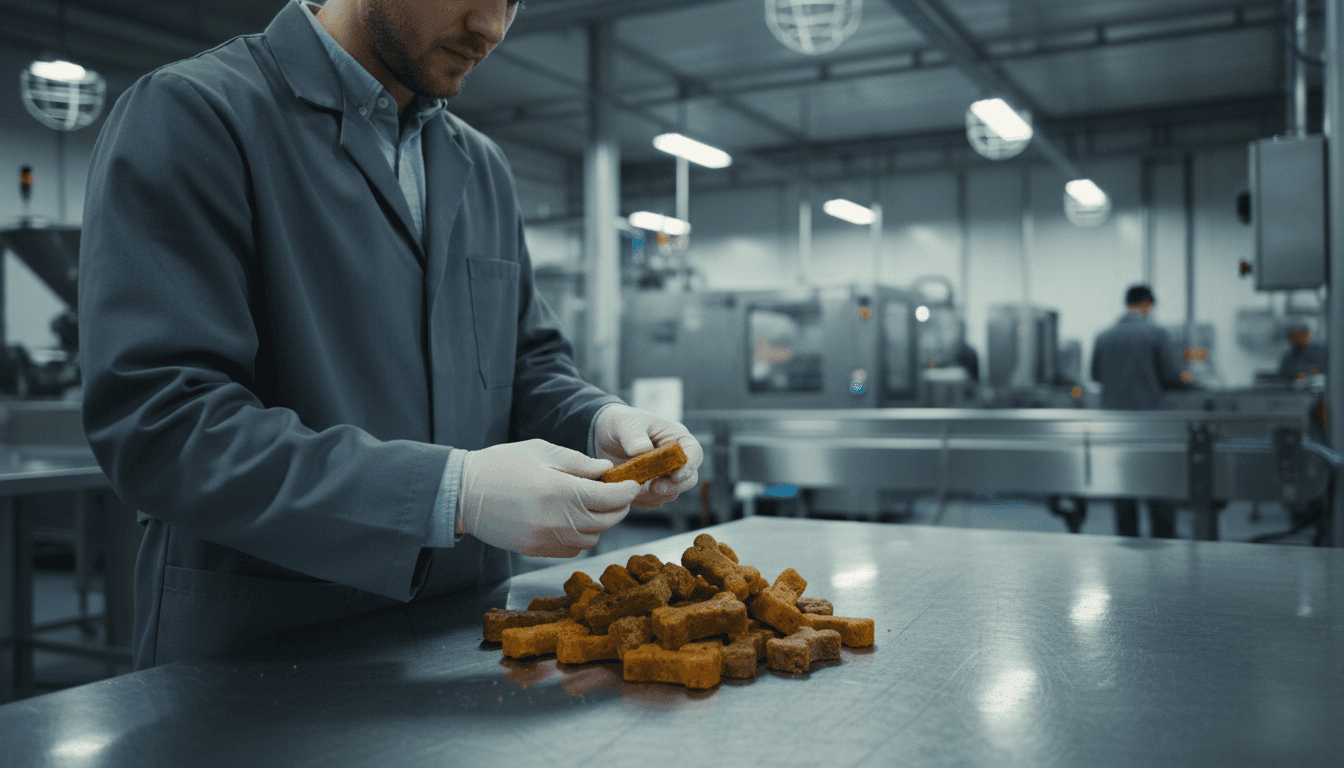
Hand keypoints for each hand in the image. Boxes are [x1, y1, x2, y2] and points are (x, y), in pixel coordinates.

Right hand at [458, 439, 639, 557]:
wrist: (462, 492)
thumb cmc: (501, 465)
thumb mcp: (542, 452)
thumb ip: (579, 462)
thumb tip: (606, 471)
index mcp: (561, 491)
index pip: (611, 498)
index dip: (627, 491)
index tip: (633, 483)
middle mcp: (557, 520)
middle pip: (606, 522)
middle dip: (618, 507)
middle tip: (618, 494)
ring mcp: (546, 539)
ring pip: (592, 539)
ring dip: (600, 524)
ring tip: (594, 506)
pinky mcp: (535, 550)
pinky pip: (572, 549)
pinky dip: (581, 537)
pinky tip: (574, 520)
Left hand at [594, 404, 703, 509]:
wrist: (605, 437)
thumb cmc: (621, 423)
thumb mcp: (624, 423)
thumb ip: (633, 435)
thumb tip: (643, 449)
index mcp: (676, 438)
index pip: (694, 453)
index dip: (689, 466)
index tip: (676, 476)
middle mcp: (675, 459)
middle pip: (689, 479)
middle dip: (674, 486)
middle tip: (654, 488)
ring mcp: (665, 476)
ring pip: (671, 493)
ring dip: (654, 494)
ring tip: (632, 486)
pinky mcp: (652, 488)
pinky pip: (654, 501)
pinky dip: (643, 500)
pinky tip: (627, 491)